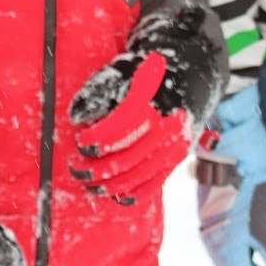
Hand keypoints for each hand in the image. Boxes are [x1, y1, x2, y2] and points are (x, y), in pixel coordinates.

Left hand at [68, 9, 223, 203]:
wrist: (189, 74)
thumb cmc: (148, 73)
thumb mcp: (122, 71)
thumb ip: (98, 90)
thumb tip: (76, 116)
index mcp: (153, 103)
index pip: (120, 129)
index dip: (96, 140)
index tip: (80, 140)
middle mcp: (168, 128)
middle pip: (126, 159)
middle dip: (95, 168)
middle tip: (75, 167)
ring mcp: (175, 146)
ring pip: (138, 176)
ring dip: (109, 185)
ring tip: (89, 183)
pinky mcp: (177, 158)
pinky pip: (155, 183)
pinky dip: (133, 193)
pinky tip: (115, 194)